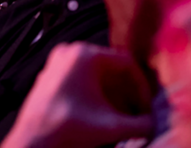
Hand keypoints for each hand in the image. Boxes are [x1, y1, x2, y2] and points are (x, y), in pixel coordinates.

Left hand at [1, 43, 153, 147]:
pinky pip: (81, 82)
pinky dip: (96, 98)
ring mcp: (57, 63)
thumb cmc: (66, 129)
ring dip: (113, 98)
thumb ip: (142, 124)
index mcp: (85, 54)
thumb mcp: (113, 126)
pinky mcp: (50, 77)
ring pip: (96, 77)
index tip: (148, 108)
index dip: (142, 87)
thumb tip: (156, 124)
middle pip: (111, 70)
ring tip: (122, 120)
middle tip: (138, 115)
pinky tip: (103, 119)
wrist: (33, 142)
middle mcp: (69, 52)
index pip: (126, 63)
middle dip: (128, 95)